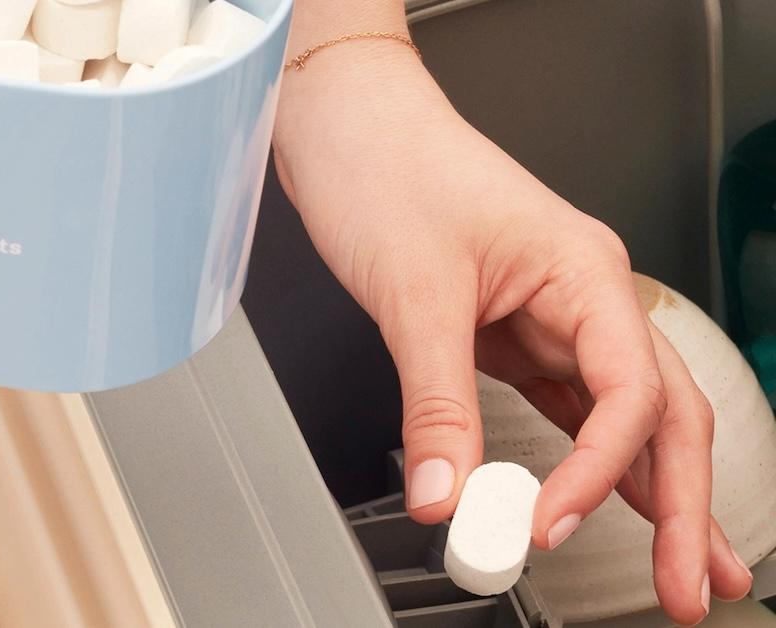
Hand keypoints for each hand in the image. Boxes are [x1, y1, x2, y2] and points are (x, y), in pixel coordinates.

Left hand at [274, 44, 752, 623]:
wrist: (348, 126)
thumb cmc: (389, 170)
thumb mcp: (415, 295)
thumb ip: (435, 404)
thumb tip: (447, 495)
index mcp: (583, 273)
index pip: (630, 393)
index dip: (602, 473)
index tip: (548, 524)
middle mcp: (581, 298)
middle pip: (659, 414)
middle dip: (682, 504)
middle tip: (694, 587)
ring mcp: (550, 319)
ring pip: (619, 418)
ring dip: (650, 493)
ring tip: (682, 567)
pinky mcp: (510, 335)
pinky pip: (564, 409)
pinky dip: (584, 462)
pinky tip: (601, 504)